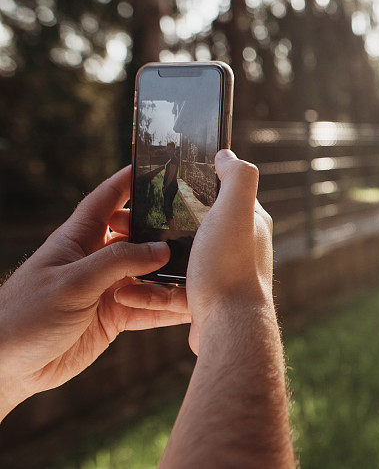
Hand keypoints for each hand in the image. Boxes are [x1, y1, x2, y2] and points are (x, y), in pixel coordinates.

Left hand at [0, 166, 190, 418]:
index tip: (156, 167)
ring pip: (148, 275)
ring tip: (203, 269)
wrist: (6, 367)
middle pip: (137, 236)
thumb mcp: (73, 282)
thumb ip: (118, 262)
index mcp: (78, 239)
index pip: (107, 200)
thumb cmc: (25, 315)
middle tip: (197, 225)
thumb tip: (162, 249)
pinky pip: (149, 308)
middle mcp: (96, 260)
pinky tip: (191, 306)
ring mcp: (107, 289)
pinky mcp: (114, 317)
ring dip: (172, 275)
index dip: (128, 181)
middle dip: (164, 230)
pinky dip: (169, 308)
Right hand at [116, 149, 273, 354]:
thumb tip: (226, 155)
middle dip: (156, 225)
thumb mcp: (236, 210)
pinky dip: (146, 293)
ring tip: (114, 256)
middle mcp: (237, 248)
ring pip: (174, 261)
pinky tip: (123, 292)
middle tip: (122, 222)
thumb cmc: (231, 265)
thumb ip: (237, 177)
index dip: (190, 186)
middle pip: (190, 228)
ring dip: (142, 260)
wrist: (230, 328)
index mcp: (247, 223)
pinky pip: (168, 293)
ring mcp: (220, 276)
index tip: (156, 185)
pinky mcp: (203, 302)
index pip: (218, 194)